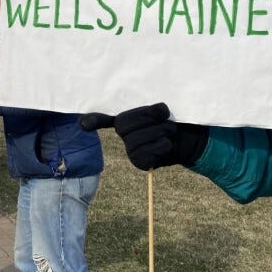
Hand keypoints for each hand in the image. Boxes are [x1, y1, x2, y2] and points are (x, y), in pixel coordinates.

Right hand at [79, 103, 207, 170]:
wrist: (189, 136)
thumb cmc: (171, 118)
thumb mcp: (158, 108)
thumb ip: (144, 108)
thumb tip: (136, 112)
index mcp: (125, 117)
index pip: (101, 118)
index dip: (92, 120)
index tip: (82, 124)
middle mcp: (123, 133)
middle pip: (123, 125)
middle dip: (148, 117)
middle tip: (165, 114)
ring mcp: (130, 150)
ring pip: (137, 139)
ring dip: (160, 131)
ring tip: (170, 129)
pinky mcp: (140, 162)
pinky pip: (147, 153)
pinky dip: (162, 145)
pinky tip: (167, 144)